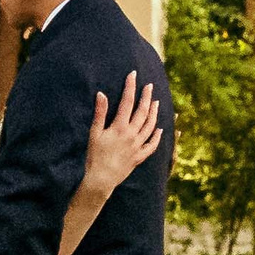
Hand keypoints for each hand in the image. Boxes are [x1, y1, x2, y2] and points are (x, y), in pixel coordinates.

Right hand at [80, 72, 162, 198]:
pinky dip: (157, 137)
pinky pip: (152, 145)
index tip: (133, 75)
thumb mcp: (94, 133)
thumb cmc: (94, 156)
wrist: (101, 179)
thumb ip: (100, 113)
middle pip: (143, 112)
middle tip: (149, 86)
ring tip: (156, 102)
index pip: (127, 102)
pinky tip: (160, 130)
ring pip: (150, 126)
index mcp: (119, 127)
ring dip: (154, 113)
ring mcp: (137, 146)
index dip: (130, 87)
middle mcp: (131, 135)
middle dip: (146, 97)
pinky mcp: (139, 157)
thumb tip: (102, 94)